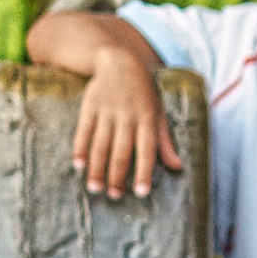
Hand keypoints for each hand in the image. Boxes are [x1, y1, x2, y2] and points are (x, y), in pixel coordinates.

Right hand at [71, 38, 181, 201]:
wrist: (119, 60)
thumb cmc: (143, 93)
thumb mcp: (158, 113)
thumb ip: (165, 141)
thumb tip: (178, 167)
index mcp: (147, 119)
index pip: (147, 150)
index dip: (144, 172)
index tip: (141, 193)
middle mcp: (127, 116)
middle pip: (121, 151)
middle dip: (117, 176)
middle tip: (113, 196)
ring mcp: (107, 110)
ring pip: (101, 144)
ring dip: (97, 168)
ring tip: (94, 188)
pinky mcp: (90, 105)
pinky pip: (84, 130)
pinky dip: (80, 148)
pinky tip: (78, 165)